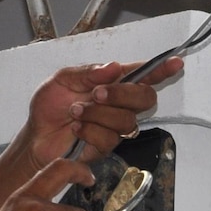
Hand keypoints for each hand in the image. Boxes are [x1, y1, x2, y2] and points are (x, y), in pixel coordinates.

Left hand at [21, 57, 185, 167]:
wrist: (35, 136)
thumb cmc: (49, 106)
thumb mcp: (62, 79)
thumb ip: (88, 72)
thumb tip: (114, 67)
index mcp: (111, 83)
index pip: (142, 75)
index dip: (161, 69)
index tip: (175, 62)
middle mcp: (118, 105)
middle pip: (145, 98)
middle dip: (123, 94)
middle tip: (97, 93)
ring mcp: (114, 127)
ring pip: (127, 120)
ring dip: (98, 114)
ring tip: (75, 112)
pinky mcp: (106, 147)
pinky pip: (109, 139)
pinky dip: (89, 130)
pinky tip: (76, 128)